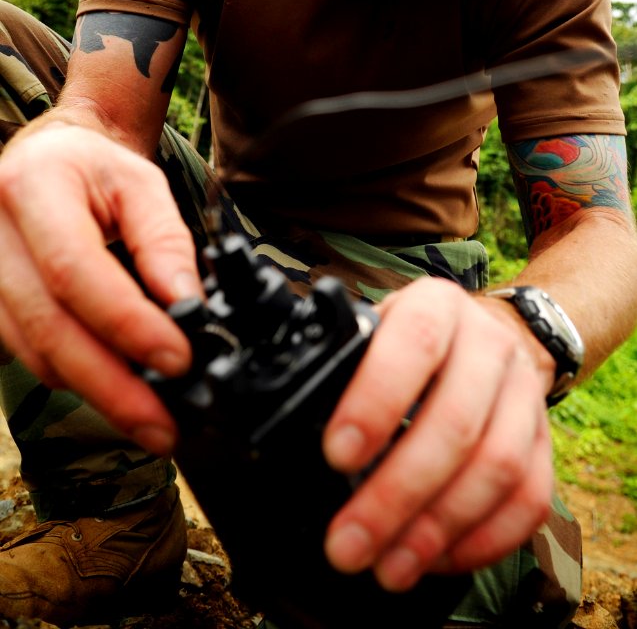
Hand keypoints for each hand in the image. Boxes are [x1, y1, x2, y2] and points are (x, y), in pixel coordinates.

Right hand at [0, 124, 201, 452]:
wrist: (47, 160)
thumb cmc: (94, 170)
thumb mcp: (141, 185)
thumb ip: (165, 242)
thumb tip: (187, 306)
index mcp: (33, 186)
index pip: (74, 269)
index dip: (126, 323)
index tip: (178, 359)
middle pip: (48, 325)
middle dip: (112, 385)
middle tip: (164, 424)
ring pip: (33, 352)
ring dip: (95, 391)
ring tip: (151, 415)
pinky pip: (25, 355)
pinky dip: (74, 377)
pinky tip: (116, 389)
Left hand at [322, 277, 552, 588]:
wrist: (483, 334)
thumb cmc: (409, 344)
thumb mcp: (372, 333)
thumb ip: (344, 372)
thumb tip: (296, 433)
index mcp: (436, 307)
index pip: (415, 343)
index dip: (377, 401)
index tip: (338, 456)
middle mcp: (489, 344)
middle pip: (457, 422)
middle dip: (397, 493)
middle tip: (349, 542)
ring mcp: (525, 393)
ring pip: (498, 467)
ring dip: (438, 528)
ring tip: (389, 566)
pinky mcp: (545, 443)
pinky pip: (529, 500)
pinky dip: (482, 541)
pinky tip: (436, 561)